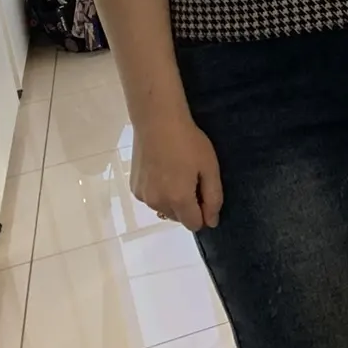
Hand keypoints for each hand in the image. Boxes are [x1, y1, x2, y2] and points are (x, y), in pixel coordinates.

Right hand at [131, 107, 223, 231]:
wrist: (157, 123)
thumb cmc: (189, 143)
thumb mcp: (210, 168)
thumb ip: (213, 198)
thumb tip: (211, 222)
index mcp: (178, 200)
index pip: (194, 224)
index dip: (204, 214)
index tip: (206, 194)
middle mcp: (157, 203)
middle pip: (179, 218)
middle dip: (189, 206)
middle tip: (193, 179)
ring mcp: (143, 196)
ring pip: (164, 209)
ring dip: (173, 200)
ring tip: (177, 173)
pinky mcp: (134, 188)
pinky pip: (153, 199)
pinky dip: (160, 192)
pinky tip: (163, 171)